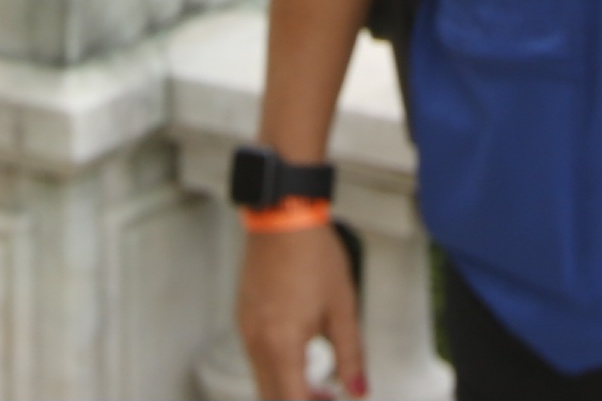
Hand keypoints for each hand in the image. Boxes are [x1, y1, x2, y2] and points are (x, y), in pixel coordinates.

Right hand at [236, 221, 363, 399]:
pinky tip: (299, 355)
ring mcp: (246, 329)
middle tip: (329, 397)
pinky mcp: (243, 317)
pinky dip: (277, 368)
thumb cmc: (313, 256)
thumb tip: (358, 390)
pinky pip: (257, 358)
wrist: (283, 217)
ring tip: (318, 381)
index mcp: (282, 344)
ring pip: (263, 379)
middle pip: (272, 397)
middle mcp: (257, 342)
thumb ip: (350, 356)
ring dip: (288, 388)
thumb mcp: (343, 309)